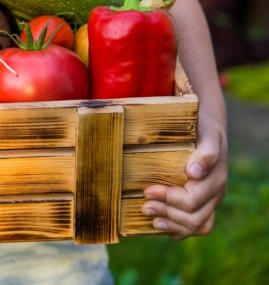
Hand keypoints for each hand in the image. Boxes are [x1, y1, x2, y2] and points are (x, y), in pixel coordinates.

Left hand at [141, 112, 227, 238]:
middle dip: (166, 213)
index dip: (168, 199)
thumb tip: (194, 173)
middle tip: (144, 206)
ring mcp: (210, 201)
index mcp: (214, 179)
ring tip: (151, 218)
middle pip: (194, 217)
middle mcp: (215, 193)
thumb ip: (205, 153)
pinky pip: (197, 227)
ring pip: (198, 226)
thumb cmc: (202, 129)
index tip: (147, 191)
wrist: (207, 129)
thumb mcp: (206, 134)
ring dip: (172, 224)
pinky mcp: (203, 204)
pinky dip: (179, 229)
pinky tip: (161, 224)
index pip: (191, 200)